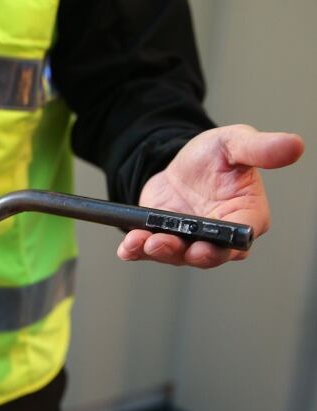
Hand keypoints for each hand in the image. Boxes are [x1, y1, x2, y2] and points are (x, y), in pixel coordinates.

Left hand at [118, 125, 303, 267]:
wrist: (177, 162)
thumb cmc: (213, 156)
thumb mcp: (234, 143)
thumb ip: (260, 148)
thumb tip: (294, 145)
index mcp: (246, 216)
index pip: (241, 237)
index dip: (227, 243)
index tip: (212, 241)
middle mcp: (219, 237)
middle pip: (210, 255)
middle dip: (192, 254)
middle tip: (173, 245)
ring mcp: (190, 242)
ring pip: (178, 256)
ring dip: (161, 252)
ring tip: (146, 241)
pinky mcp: (163, 240)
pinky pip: (149, 251)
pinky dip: (137, 251)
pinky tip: (128, 247)